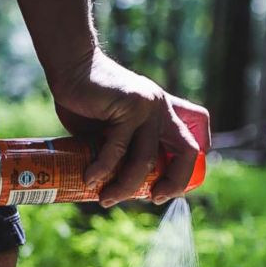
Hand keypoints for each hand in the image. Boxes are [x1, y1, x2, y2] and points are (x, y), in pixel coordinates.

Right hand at [50, 51, 209, 205]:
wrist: (70, 67)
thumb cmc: (86, 100)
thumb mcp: (110, 126)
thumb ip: (121, 147)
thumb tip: (116, 185)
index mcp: (163, 112)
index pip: (195, 137)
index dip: (189, 167)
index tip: (166, 189)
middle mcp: (162, 108)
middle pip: (186, 151)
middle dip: (175, 183)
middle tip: (152, 199)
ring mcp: (148, 107)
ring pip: (146, 160)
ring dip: (125, 186)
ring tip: (106, 199)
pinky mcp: (129, 108)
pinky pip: (118, 150)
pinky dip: (102, 170)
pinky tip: (90, 179)